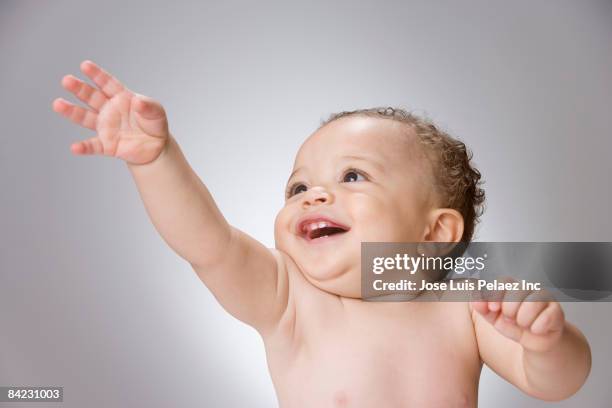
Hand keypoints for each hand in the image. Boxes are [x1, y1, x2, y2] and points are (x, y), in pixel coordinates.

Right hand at [52, 60, 169, 164]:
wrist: (156, 147)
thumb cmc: (154, 124)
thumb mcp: (157, 113)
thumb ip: (149, 106)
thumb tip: (138, 102)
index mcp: (121, 97)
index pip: (107, 84)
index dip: (97, 75)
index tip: (85, 65)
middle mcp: (109, 110)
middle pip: (92, 97)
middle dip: (79, 89)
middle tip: (66, 80)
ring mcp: (106, 127)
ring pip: (86, 118)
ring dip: (72, 112)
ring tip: (58, 104)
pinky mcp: (107, 145)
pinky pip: (94, 146)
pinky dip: (84, 147)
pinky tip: (75, 147)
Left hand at [470, 278, 565, 351]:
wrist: (533, 343)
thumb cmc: (512, 325)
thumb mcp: (493, 318)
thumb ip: (482, 308)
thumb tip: (474, 300)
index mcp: (511, 287)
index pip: (503, 281)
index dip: (496, 294)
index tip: (493, 308)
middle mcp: (528, 289)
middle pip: (517, 291)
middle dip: (510, 310)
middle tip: (511, 318)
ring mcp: (544, 299)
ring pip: (533, 302)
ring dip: (523, 319)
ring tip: (523, 324)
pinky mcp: (556, 312)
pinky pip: (547, 317)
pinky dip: (537, 327)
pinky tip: (535, 329)